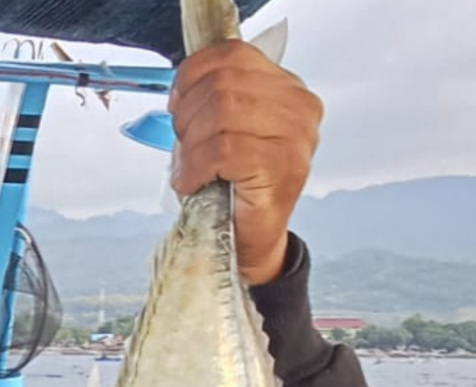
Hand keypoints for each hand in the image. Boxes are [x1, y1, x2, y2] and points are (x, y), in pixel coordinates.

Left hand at [169, 39, 321, 285]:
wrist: (246, 242)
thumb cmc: (231, 187)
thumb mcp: (220, 131)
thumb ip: (213, 99)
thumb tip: (181, 89)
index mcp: (286, 90)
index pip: (233, 55)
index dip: (192, 77)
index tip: (177, 105)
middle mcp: (298, 108)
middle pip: (224, 84)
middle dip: (188, 116)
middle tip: (184, 147)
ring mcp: (295, 138)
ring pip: (222, 112)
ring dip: (191, 145)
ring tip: (190, 169)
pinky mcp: (281, 168)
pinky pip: (221, 150)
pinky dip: (196, 167)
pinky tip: (195, 182)